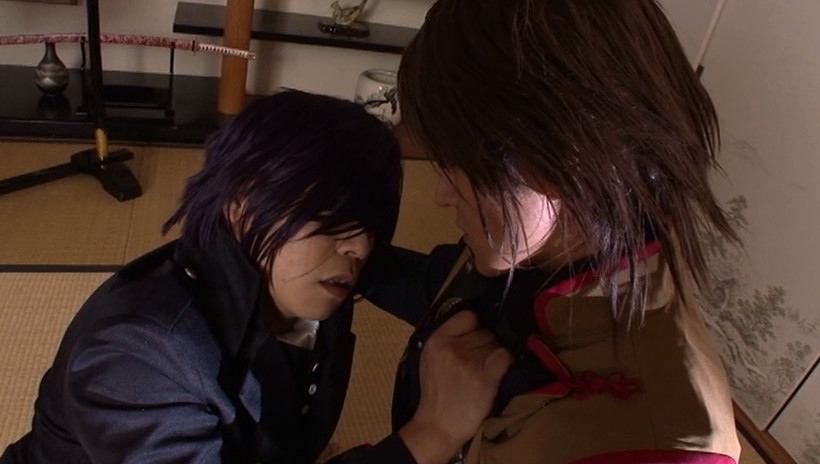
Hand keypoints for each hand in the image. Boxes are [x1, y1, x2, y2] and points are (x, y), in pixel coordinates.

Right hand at [398, 310, 512, 463]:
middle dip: (485, 345)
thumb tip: (473, 324)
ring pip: (496, 345)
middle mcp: (452, 348)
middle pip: (485, 332)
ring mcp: (469, 363)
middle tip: (478, 363)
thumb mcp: (430, 359)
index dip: (474, 327)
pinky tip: (497, 374)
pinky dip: (505, 363)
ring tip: (484, 372)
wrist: (437, 427)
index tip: (473, 340)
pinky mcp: (485, 378)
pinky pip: (505, 357)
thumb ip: (447, 340)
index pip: (468, 316)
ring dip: (495, 357)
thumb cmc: (436, 394)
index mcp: (436, 340)